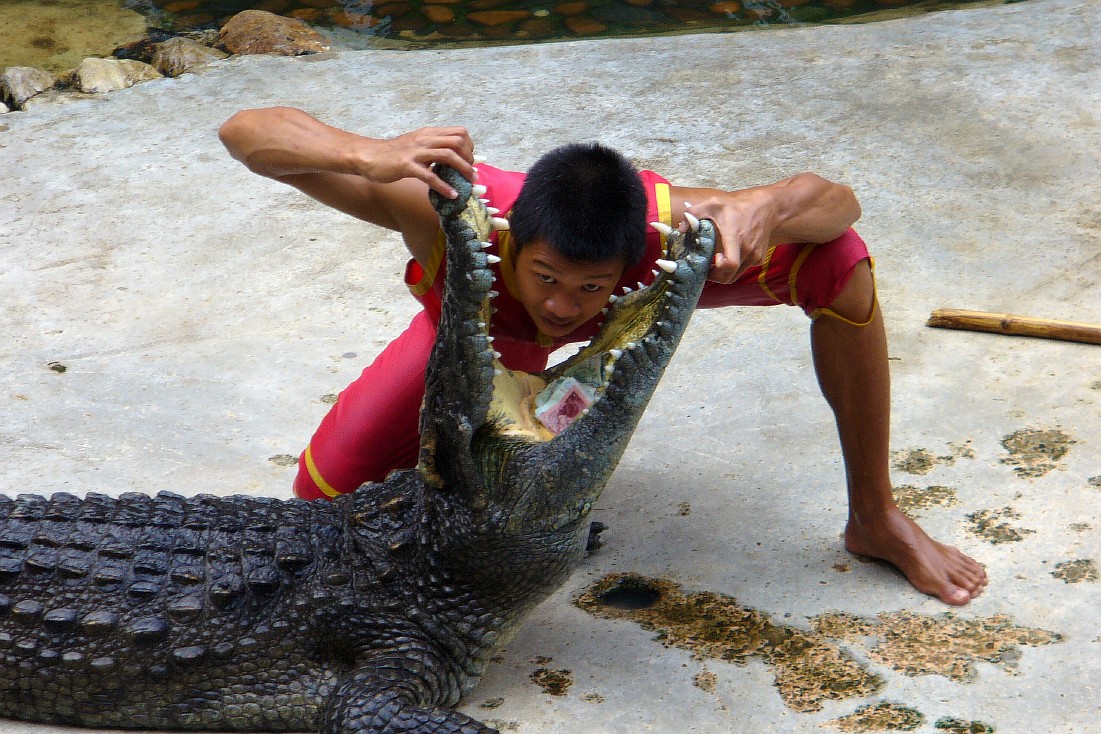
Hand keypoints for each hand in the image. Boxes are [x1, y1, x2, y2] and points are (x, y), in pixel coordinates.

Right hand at [359, 127, 477, 198]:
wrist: (368, 155)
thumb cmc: (392, 154)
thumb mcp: (416, 145)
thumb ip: (432, 149)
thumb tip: (450, 159)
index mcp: (428, 134)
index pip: (459, 132)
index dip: (469, 146)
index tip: (470, 160)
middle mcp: (424, 139)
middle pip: (457, 142)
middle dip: (469, 158)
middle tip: (471, 173)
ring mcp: (416, 152)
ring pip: (447, 155)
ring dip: (463, 170)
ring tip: (469, 183)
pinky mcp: (407, 166)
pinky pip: (430, 176)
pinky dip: (444, 187)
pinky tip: (452, 195)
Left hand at [684, 188, 777, 283]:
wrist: (767, 206)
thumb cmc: (738, 205)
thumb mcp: (713, 204)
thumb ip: (694, 214)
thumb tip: (680, 229)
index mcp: (736, 238)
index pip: (731, 264)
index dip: (719, 269)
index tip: (713, 260)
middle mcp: (747, 250)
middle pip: (730, 277)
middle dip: (715, 277)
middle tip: (706, 268)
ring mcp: (755, 255)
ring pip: (736, 275)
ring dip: (724, 273)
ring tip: (714, 263)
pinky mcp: (759, 258)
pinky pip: (744, 269)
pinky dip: (735, 268)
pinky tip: (728, 256)